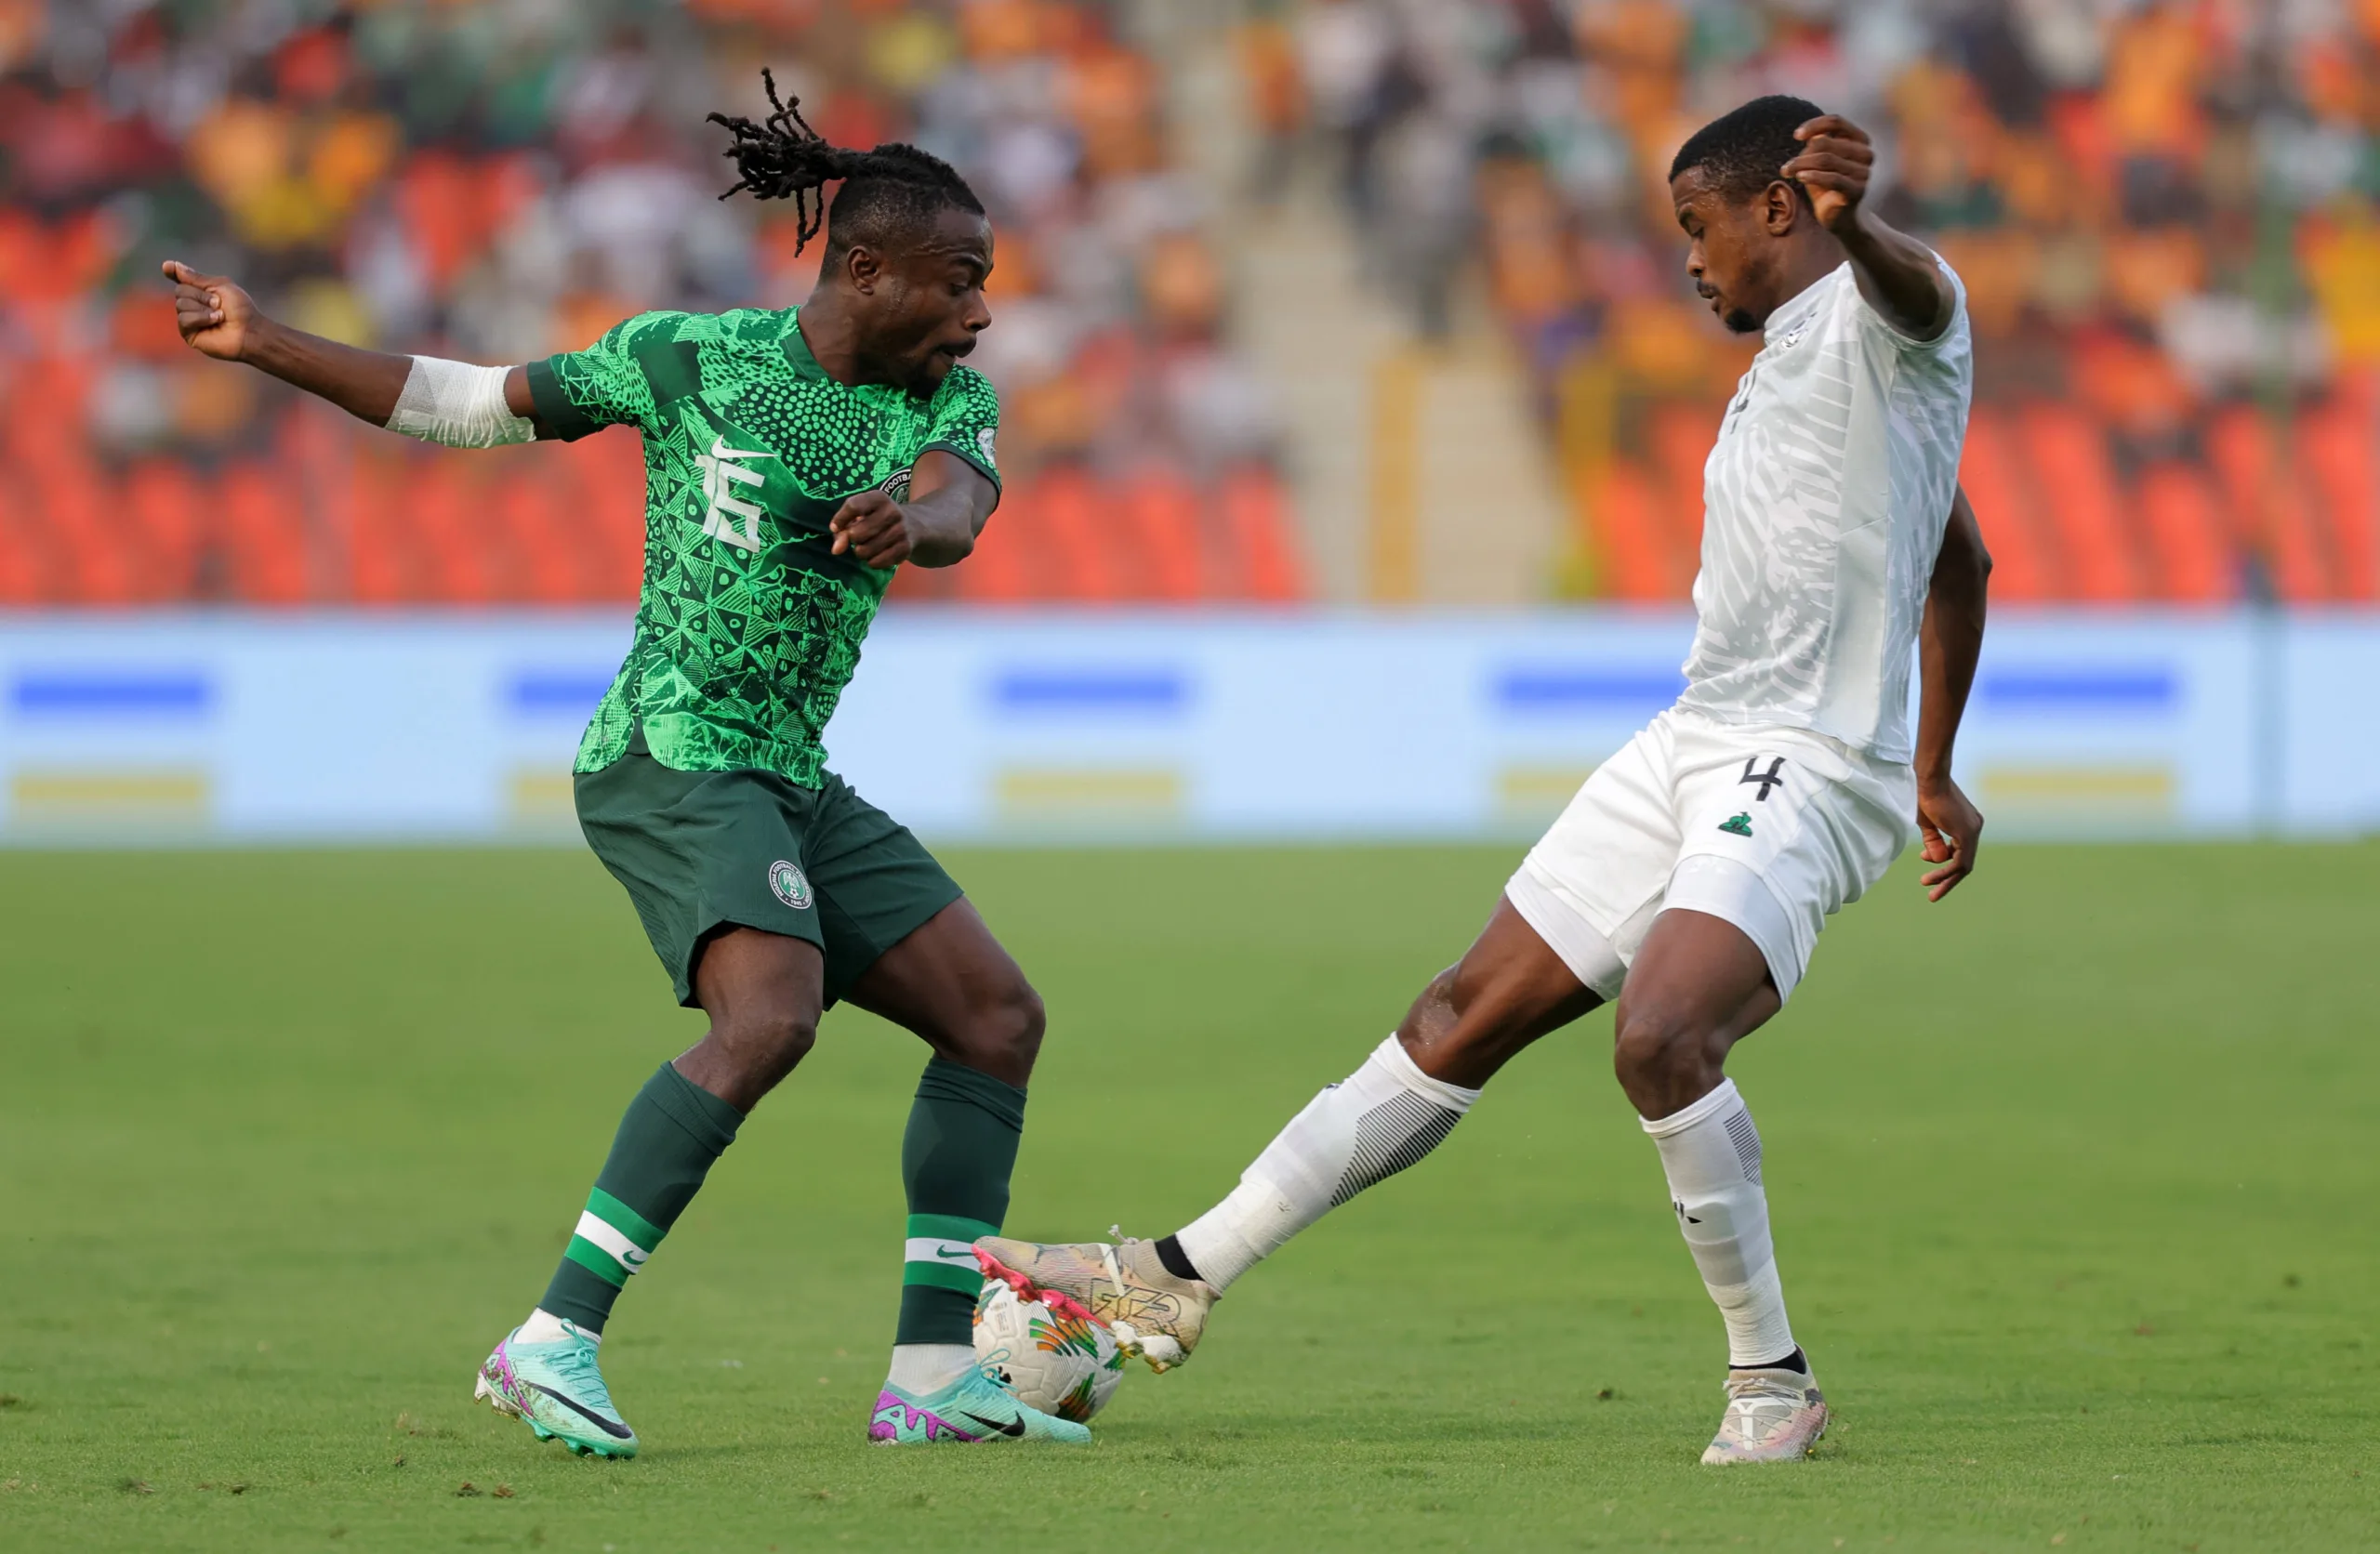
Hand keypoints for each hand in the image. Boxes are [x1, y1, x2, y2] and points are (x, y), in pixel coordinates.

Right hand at [164, 259, 261, 361]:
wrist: (249, 331)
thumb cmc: (240, 309)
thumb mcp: (220, 286)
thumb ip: (196, 278)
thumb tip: (173, 265)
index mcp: (200, 291)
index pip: (180, 279)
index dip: (172, 272)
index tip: (167, 267)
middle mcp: (192, 304)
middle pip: (180, 290)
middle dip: (200, 295)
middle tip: (218, 303)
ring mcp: (189, 319)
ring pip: (180, 305)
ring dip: (203, 308)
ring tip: (220, 315)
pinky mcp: (189, 334)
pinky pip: (184, 320)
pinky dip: (200, 318)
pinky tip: (214, 322)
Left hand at [829, 490, 913, 566]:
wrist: (914, 526)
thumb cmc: (878, 519)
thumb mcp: (861, 515)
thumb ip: (843, 529)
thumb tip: (836, 550)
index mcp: (879, 498)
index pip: (853, 506)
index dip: (840, 520)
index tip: (836, 527)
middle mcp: (892, 512)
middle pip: (857, 533)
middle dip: (853, 539)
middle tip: (859, 537)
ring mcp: (900, 531)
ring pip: (865, 551)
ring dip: (861, 552)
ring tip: (867, 546)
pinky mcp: (905, 548)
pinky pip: (876, 562)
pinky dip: (871, 562)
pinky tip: (877, 555)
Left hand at [1782, 115, 1875, 234]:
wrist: (1838, 217)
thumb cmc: (1826, 185)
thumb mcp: (1819, 160)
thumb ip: (1817, 144)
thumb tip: (1809, 136)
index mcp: (1860, 140)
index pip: (1837, 122)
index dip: (1814, 125)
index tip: (1796, 136)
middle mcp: (1866, 153)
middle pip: (1826, 142)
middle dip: (1802, 154)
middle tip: (1786, 167)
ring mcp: (1864, 172)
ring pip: (1826, 159)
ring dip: (1801, 165)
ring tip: (1786, 172)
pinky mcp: (1857, 190)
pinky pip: (1832, 178)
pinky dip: (1813, 176)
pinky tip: (1799, 178)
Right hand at [1915, 775, 1981, 901]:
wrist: (1930, 778)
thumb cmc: (1925, 795)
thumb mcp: (1928, 824)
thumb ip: (1933, 842)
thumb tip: (1936, 859)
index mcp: (1967, 824)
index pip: (1960, 851)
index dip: (1942, 861)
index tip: (1923, 859)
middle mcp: (1975, 827)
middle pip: (1965, 861)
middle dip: (1948, 879)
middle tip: (1933, 894)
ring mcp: (1973, 830)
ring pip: (1963, 864)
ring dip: (1945, 878)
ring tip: (1927, 886)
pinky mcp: (1967, 833)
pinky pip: (1959, 861)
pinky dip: (1945, 870)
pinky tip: (1931, 875)